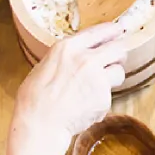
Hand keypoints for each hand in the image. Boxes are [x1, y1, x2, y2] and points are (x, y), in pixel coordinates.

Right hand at [13, 19, 135, 152]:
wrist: (40, 123)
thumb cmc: (35, 98)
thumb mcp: (45, 65)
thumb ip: (66, 57)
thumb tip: (80, 54)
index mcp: (68, 48)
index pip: (99, 31)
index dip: (112, 31)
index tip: (119, 31)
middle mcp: (86, 59)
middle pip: (118, 48)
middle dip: (119, 54)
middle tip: (116, 59)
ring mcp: (97, 78)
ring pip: (119, 72)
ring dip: (112, 78)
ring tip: (95, 88)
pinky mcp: (104, 98)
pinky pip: (110, 95)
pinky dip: (101, 101)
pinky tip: (85, 106)